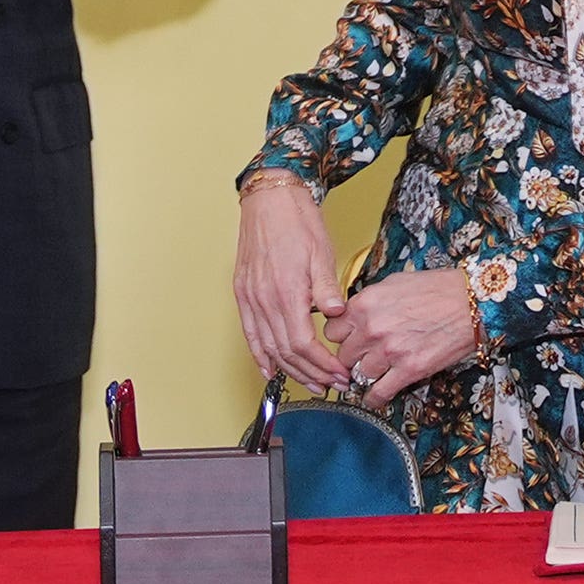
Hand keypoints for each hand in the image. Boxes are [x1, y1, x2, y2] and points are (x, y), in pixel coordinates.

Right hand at [233, 174, 349, 389]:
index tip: (340, 374)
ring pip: (268, 348)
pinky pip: (249, 334)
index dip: (322, 364)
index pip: (304, 344)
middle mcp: (263, 300)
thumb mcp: (321, 251)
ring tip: (310, 383)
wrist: (269, 198)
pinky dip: (259, 355)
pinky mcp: (243, 293)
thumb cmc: (297, 220)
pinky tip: (268, 370)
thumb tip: (336, 316)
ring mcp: (250, 298)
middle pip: (286, 352)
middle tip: (332, 385)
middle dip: (311, 373)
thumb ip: (326, 287)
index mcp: (285, 292)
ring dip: (289, 371)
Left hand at [329, 267, 476, 404]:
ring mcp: (389, 351)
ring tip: (379, 369)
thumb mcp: (394, 283)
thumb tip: (356, 313)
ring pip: (360, 374)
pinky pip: (379, 393)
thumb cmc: (437, 289)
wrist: (470, 302)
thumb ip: (369, 300)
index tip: (348, 340)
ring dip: (368, 373)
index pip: (332, 330)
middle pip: (344, 355)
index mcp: (365, 304)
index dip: (341, 336)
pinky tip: (375, 397)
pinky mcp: (408, 370)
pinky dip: (374, 398)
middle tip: (364, 355)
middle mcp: (372, 328)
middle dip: (353, 356)